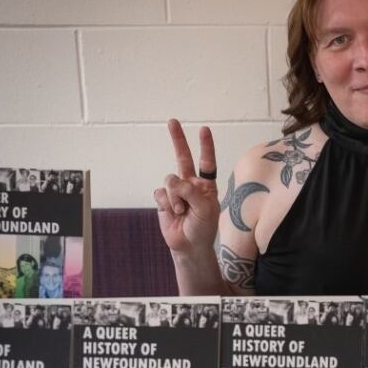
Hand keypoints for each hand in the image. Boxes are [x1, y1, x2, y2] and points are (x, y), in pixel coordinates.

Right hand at [155, 119, 220, 254]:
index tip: (204, 129)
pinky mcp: (164, 199)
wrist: (189, 245)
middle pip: (183, 158)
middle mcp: (191, 184)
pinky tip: (174, 214)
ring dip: (176, 198)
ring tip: (183, 212)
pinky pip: (161, 193)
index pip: (207, 162)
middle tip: (172, 121)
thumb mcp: (206, 209)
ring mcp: (176, 191)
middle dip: (178, 139)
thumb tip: (175, 181)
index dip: (205, 146)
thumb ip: (192, 192)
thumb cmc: (203, 228)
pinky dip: (167, 204)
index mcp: (206, 185)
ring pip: (170, 181)